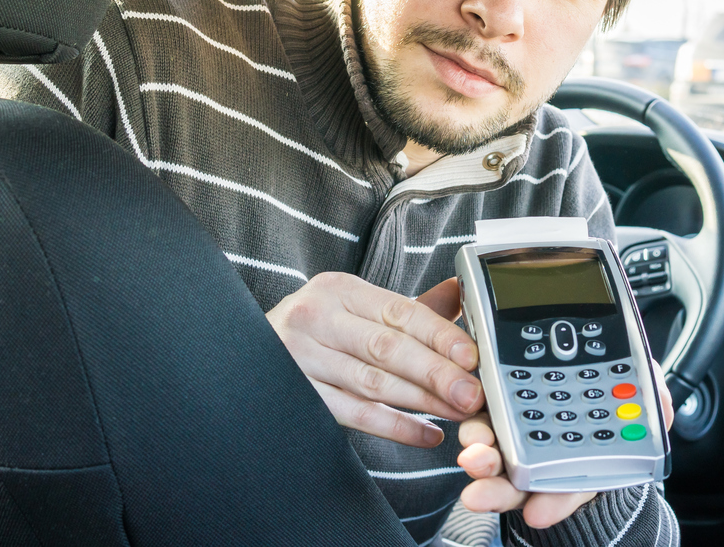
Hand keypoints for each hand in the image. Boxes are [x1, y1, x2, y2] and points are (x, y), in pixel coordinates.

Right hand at [267, 274, 481, 446]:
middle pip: (388, 348)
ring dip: (422, 402)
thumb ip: (412, 307)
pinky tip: (426, 434)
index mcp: (338, 289)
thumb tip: (463, 290)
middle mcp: (316, 318)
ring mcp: (300, 358)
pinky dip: (395, 426)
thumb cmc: (322, 329)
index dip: (439, 335)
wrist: (251, 351)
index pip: (400, 312)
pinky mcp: (297, 395)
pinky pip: (354, 414)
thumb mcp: (360, 307)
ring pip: (373, 383)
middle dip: (436, 373)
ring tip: (457, 413)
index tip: (472, 357)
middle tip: (472, 393)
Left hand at [457, 358, 674, 528]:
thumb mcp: (645, 400)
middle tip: (479, 493)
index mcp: (580, 461)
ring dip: (480, 456)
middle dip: (498, 490)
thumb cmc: (620, 394)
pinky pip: (481, 409)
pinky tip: (468, 416)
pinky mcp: (496, 398)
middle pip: (518, 480)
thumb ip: (654, 406)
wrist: (592, 363)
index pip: (566, 489)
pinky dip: (473, 418)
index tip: (536, 514)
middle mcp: (546, 451)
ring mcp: (518, 426)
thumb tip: (658, 406)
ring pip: (496, 449)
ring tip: (471, 455)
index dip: (553, 504)